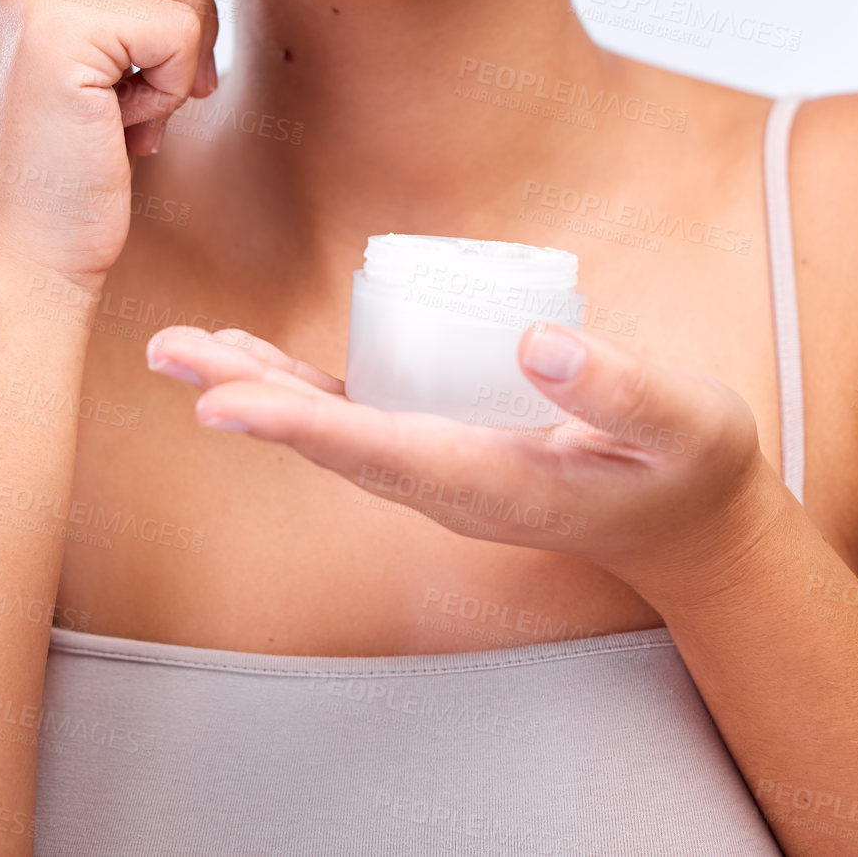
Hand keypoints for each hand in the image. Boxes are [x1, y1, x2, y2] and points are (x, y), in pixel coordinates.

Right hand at [0, 0, 217, 286]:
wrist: (35, 242)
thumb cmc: (70, 141)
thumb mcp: (69, 28)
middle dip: (180, 13)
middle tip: (125, 83)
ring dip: (182, 54)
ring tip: (121, 101)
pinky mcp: (55, 16)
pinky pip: (181, 19)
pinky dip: (175, 81)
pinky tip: (122, 119)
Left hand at [144, 320, 771, 600]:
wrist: (689, 518)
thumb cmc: (687, 465)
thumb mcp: (683, 424)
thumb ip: (616, 388)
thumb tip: (532, 339)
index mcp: (493, 484)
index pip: (376, 452)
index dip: (295, 424)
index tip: (223, 403)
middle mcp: (447, 482)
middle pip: (327, 441)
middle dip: (245, 397)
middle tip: (168, 355)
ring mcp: (439, 466)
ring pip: (329, 428)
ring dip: (254, 388)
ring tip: (184, 350)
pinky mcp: (442, 441)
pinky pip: (355, 415)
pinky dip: (299, 384)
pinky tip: (257, 360)